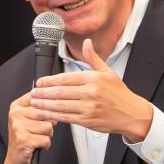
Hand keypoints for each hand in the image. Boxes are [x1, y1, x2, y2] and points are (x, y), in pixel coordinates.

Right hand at [2, 92, 53, 163]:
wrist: (16, 159)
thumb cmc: (26, 138)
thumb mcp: (30, 119)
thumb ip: (41, 107)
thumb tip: (58, 101)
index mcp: (17, 106)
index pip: (39, 96)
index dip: (50, 104)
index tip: (48, 111)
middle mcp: (15, 114)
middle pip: (46, 112)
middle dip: (48, 124)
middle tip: (39, 131)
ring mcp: (18, 127)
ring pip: (48, 126)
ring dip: (47, 135)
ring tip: (37, 138)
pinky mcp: (23, 140)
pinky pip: (46, 139)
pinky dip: (45, 145)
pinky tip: (36, 146)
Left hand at [31, 38, 153, 142]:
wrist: (132, 114)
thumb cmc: (120, 94)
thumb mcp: (108, 72)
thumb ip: (93, 58)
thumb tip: (87, 42)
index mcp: (94, 79)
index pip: (66, 78)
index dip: (49, 81)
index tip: (39, 82)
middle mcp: (90, 93)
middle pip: (60, 92)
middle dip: (43, 93)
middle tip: (32, 93)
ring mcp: (88, 108)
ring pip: (61, 106)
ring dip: (44, 105)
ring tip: (33, 103)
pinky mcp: (87, 121)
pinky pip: (66, 118)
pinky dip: (52, 116)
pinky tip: (44, 114)